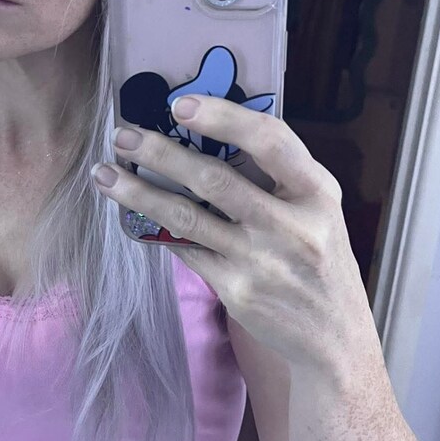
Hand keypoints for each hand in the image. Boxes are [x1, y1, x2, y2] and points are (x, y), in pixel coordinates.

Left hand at [92, 94, 373, 372]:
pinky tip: (131, 216)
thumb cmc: (317, 258)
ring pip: (187, 217)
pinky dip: (155, 230)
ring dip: (139, 193)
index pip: (271, 140)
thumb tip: (206, 133)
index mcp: (316, 190)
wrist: (334, 336)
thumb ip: (276, 175)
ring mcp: (261, 260)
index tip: (180, 104)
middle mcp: (291, 224)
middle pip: (215, 179)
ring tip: (105, 174)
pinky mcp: (237, 290)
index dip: (224, 117)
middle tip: (124, 136)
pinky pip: (186, 250)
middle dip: (161, 153)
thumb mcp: (316, 208)